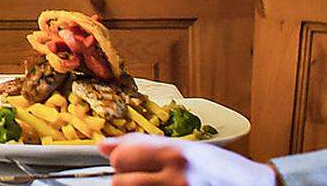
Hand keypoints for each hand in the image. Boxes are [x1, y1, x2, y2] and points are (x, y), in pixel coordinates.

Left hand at [100, 134, 277, 185]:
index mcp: (177, 156)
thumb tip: (103, 146)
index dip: (123, 161)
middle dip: (127, 180)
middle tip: (147, 179)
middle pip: (120, 183)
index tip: (132, 163)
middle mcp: (177, 179)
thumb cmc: (223, 170)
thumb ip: (142, 145)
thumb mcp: (186, 149)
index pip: (122, 158)